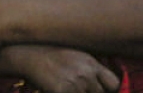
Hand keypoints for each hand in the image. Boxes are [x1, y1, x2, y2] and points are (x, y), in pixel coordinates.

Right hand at [2, 44, 122, 92]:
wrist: (28, 53)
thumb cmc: (51, 53)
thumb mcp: (76, 54)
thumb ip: (92, 67)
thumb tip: (101, 80)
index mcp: (91, 63)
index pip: (114, 84)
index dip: (107, 89)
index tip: (100, 89)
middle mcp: (86, 74)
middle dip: (92, 92)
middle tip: (77, 87)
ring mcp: (74, 84)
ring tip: (67, 86)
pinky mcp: (62, 91)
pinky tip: (58, 87)